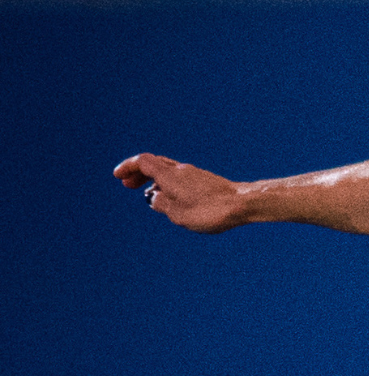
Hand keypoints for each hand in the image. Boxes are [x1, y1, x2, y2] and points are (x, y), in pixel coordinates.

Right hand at [115, 153, 246, 232]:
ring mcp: (196, 174)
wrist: (244, 204)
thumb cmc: (211, 210)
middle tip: (128, 184)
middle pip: (155, 164)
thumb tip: (154, 198)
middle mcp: (182, 170)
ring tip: (150, 195)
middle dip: (139, 172)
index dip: (128, 167)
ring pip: (169, 171)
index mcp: (170, 175)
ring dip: (154, 179)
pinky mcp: (207, 182)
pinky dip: (170, 184)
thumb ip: (161, 204)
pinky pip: (182, 179)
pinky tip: (173, 198)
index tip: (119, 176)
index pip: (143, 161)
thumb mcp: (178, 214)